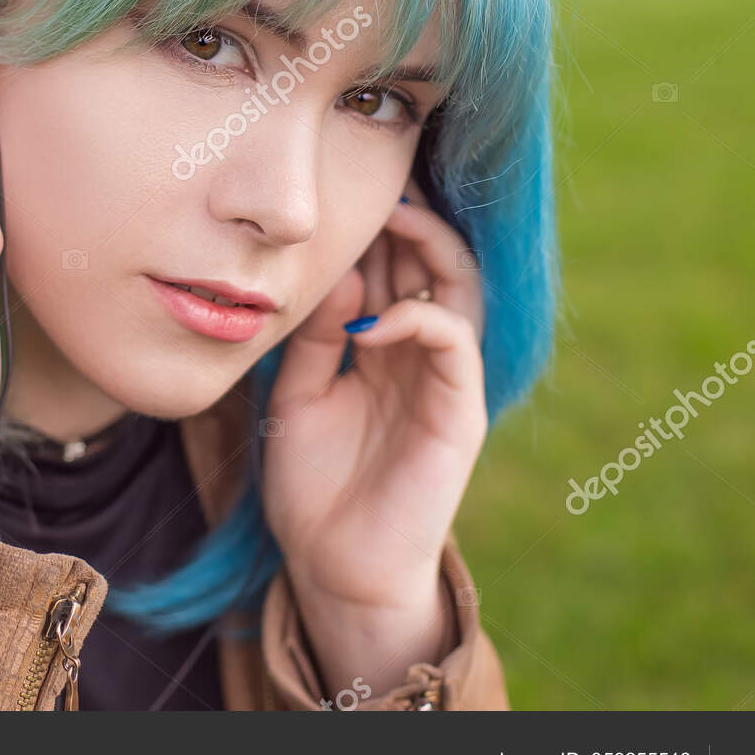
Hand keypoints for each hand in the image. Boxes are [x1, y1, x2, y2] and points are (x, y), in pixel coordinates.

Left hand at [261, 178, 486, 697]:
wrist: (334, 568)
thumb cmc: (314, 486)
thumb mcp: (296, 395)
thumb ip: (315, 337)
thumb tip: (334, 276)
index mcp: (382, 346)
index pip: (395, 264)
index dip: (376, 225)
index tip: (340, 191)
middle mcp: (419, 354)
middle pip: (431, 261)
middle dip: (406, 218)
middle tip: (373, 186)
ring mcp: (444, 380)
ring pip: (459, 287)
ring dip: (429, 247)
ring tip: (392, 218)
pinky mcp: (459, 412)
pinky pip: (454, 343)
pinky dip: (418, 317)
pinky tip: (371, 319)